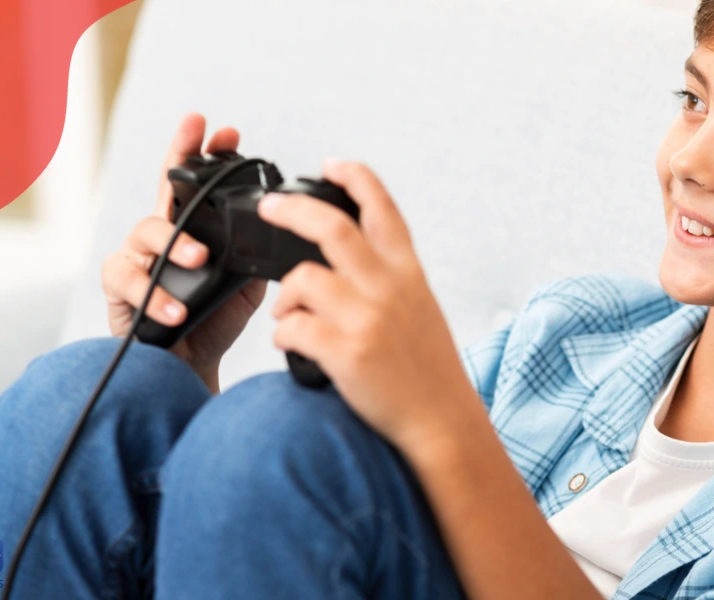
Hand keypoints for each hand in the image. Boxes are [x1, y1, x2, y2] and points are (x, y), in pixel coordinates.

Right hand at [100, 112, 267, 391]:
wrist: (191, 367)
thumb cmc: (215, 321)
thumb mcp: (244, 285)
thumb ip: (252, 256)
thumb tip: (279, 234)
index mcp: (196, 230)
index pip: (200, 185)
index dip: (208, 154)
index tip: (226, 132)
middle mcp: (164, 234)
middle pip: (167, 186)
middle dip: (180, 154)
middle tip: (199, 137)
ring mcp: (139, 256)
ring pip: (148, 230)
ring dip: (176, 243)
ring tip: (198, 258)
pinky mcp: (119, 285)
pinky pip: (130, 279)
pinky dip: (155, 296)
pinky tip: (177, 310)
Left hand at [259, 159, 481, 451]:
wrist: (443, 420)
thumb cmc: (429, 369)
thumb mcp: (421, 308)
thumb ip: (390, 279)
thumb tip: (343, 258)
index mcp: (409, 273)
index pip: (383, 209)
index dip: (355, 178)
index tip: (332, 164)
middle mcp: (390, 288)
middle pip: (332, 227)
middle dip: (292, 210)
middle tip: (271, 209)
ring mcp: (368, 320)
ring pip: (303, 279)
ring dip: (285, 296)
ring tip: (288, 313)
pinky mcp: (347, 353)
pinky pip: (292, 328)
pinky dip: (283, 333)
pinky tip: (294, 343)